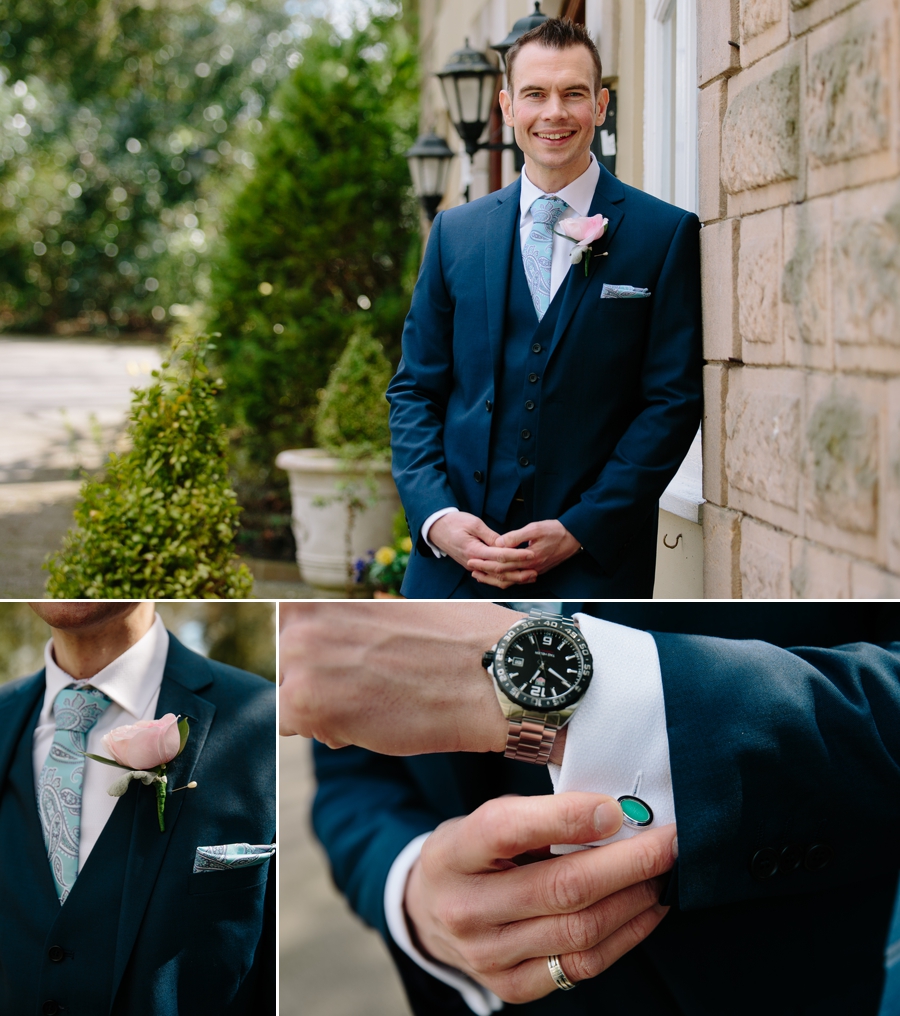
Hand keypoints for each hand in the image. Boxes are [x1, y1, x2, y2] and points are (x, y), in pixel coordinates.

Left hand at [279, 602, 518, 751]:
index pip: (280, 633)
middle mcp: (299, 627)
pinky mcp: (307, 706)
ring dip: (320, 710)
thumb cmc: (454, 646)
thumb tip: (331, 646)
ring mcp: (299, 666)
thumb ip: (350, 626)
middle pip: (284, 670)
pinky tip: (370, 723)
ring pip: (288, 701)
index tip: (334, 664)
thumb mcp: (391, 615)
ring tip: (372, 704)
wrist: (487, 676)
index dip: (308, 654)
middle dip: (315, 684)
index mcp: (319, 602)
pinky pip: (295, 727)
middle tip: (363, 687)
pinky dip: (327, 732)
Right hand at [405, 792, 674, 1003]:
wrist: (429, 913)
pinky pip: (582, 964)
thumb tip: (614, 814)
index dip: (567, 817)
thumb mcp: (485, 818)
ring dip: (634, 899)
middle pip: (561, 888)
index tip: (616, 809)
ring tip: (662, 873)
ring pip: (580, 930)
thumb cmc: (472, 854)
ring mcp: (487, 956)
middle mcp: (466, 909)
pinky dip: (625, 935)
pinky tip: (646, 909)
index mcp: (454, 852)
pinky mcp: (512, 986)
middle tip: (669, 842)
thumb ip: (539, 816)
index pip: (508, 830)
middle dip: (628, 863)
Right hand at [430, 512, 537, 587]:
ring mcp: (472, 565)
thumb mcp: (473, 523)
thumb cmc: (453, 522)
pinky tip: (515, 578)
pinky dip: (503, 579)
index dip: (516, 555)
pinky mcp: (473, 565)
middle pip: (499, 571)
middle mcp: (473, 561)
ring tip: (530, 576)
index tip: (530, 554)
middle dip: (519, 571)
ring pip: (495, 577)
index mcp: (473, 550)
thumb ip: (490, 535)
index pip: (499, 555)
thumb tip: (505, 543)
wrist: (436, 528)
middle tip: (535, 569)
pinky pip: (490, 576)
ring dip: (514, 578)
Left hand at [469, 520, 579, 580]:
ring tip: (478, 574)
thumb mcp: (535, 528)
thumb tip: (499, 542)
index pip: (501, 563)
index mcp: (528, 558)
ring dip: (492, 578)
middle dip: (484, 571)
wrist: (574, 538)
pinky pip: (516, 580)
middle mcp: (530, 568)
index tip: (472, 557)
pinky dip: (504, 579)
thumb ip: (516, 536)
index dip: (485, 561)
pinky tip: (496, 577)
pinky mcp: (535, 571)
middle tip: (470, 567)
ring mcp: (533, 571)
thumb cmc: (556, 531)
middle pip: (502, 574)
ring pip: (509, 581)